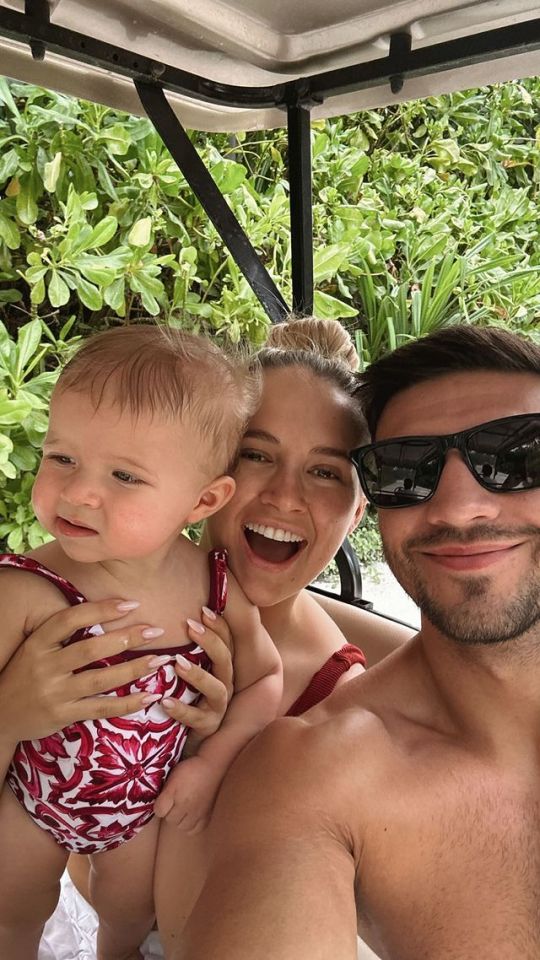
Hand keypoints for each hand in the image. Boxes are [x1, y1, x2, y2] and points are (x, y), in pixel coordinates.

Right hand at [0, 598, 169, 746]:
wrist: (0, 715)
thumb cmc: (26, 674)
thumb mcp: (35, 649)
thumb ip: (63, 634)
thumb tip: (107, 611)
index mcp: (37, 644)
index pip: (70, 620)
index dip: (101, 609)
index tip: (132, 604)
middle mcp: (44, 667)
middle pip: (91, 649)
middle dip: (127, 638)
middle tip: (156, 631)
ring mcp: (54, 693)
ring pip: (101, 679)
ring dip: (134, 669)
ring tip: (160, 660)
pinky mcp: (63, 715)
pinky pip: (101, 708)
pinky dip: (127, 703)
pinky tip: (148, 696)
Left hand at [154, 754, 220, 831]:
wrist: (210, 767)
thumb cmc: (189, 769)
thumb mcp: (172, 776)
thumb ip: (163, 791)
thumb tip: (157, 805)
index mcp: (174, 794)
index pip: (159, 811)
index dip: (159, 805)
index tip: (163, 799)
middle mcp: (185, 806)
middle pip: (170, 820)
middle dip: (169, 813)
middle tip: (174, 803)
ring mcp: (197, 813)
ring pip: (182, 827)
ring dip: (179, 821)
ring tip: (181, 811)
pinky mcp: (206, 815)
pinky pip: (195, 830)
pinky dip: (191, 826)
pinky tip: (191, 818)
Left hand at [161, 608, 233, 748]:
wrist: (184, 737)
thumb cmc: (182, 695)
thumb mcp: (184, 670)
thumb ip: (181, 648)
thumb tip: (160, 620)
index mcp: (220, 668)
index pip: (226, 642)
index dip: (218, 625)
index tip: (202, 610)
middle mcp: (224, 684)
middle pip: (225, 659)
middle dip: (210, 641)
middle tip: (190, 626)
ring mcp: (218, 707)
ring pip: (217, 689)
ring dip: (198, 674)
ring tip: (177, 663)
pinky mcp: (207, 727)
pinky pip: (197, 718)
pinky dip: (181, 709)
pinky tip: (164, 701)